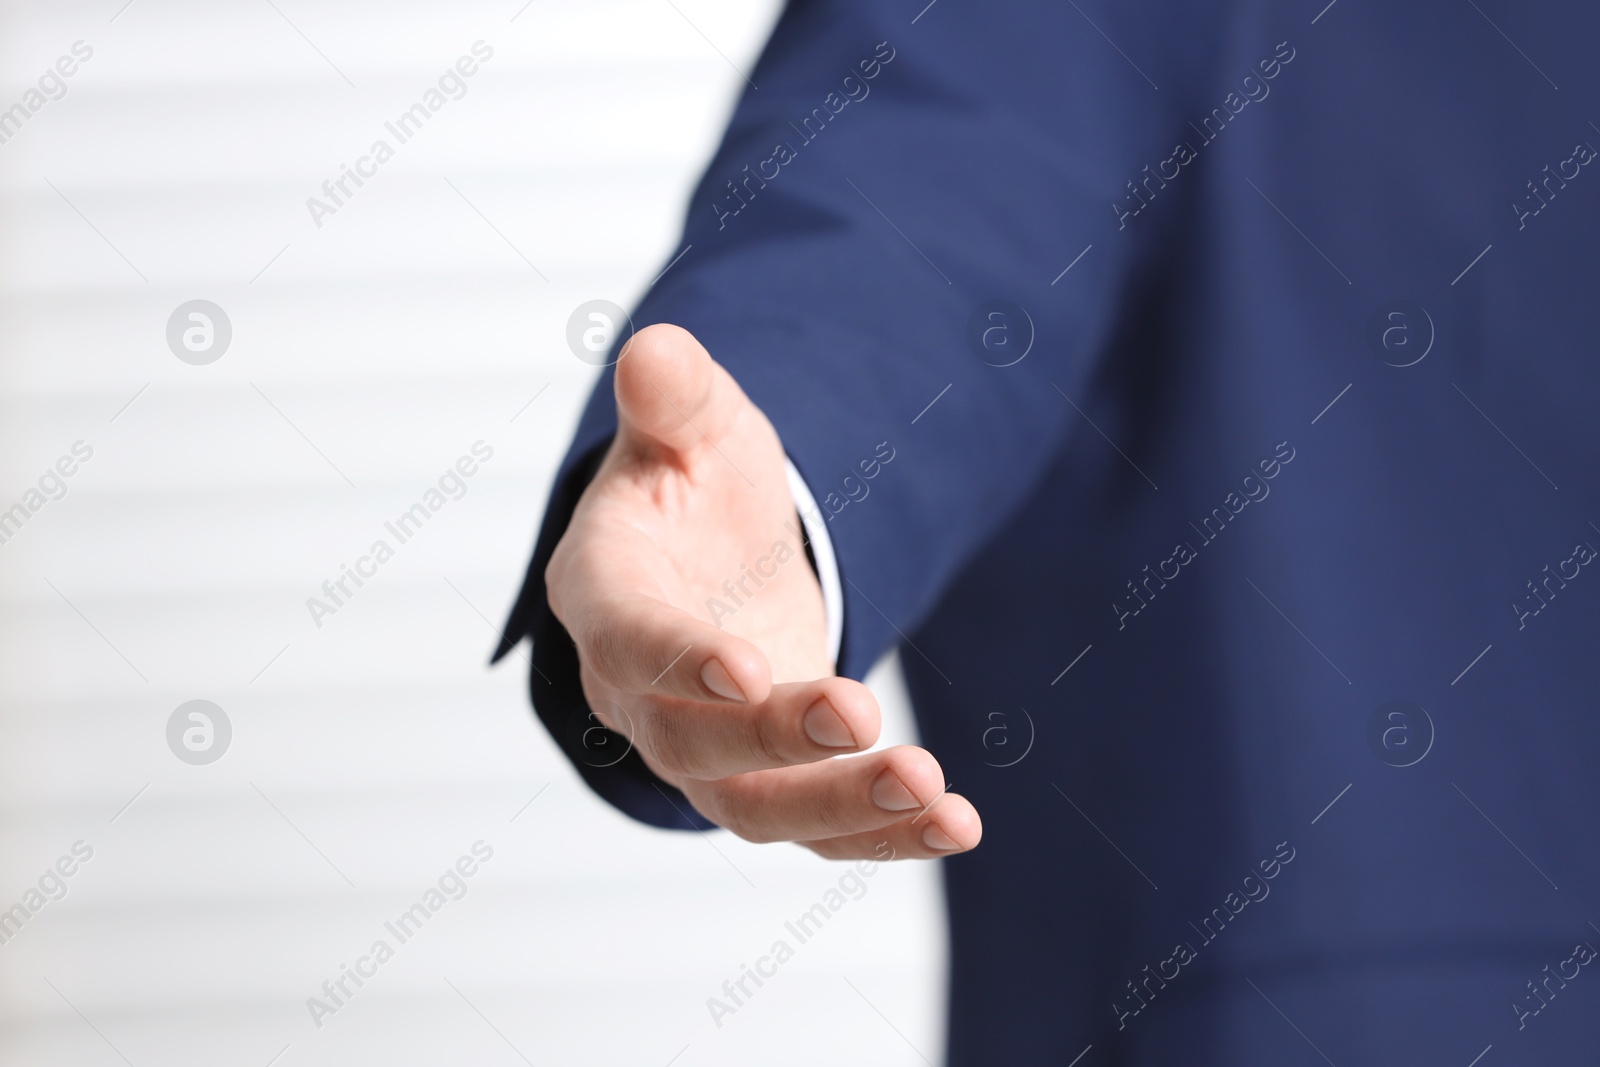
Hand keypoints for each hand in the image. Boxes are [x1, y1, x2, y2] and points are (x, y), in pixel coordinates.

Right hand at [545, 324, 980, 858]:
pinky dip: (882, 836)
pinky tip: (957, 822)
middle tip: (860, 712)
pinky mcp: (767, 780)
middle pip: (692, 743)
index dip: (676, 657)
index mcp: (605, 593)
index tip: (745, 669)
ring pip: (755, 808)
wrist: (712, 557)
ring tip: (935, 794)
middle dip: (776, 739)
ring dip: (841, 808)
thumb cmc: (692, 486)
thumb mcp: (693, 429)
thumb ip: (675, 397)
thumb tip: (655, 349)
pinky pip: (815, 830)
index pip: (627, 638)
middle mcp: (640, 691)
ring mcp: (702, 749)